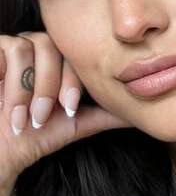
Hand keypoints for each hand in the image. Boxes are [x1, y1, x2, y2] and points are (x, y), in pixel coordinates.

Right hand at [0, 32, 134, 184]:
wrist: (1, 149)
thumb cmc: (34, 135)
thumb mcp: (77, 124)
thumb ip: (107, 114)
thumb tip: (142, 113)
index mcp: (60, 61)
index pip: (76, 54)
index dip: (74, 80)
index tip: (70, 109)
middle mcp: (38, 48)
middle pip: (55, 45)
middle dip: (53, 83)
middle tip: (44, 115)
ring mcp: (13, 46)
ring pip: (32, 46)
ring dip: (31, 87)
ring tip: (26, 116)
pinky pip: (10, 47)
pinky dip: (13, 80)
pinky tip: (8, 104)